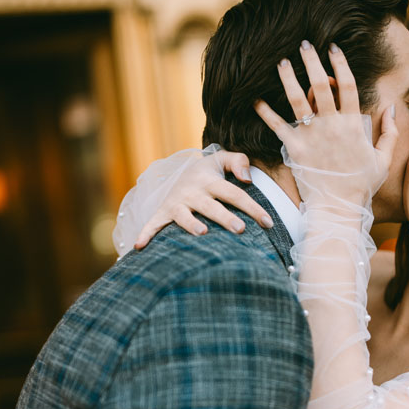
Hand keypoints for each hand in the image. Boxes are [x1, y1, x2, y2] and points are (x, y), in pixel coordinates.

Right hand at [134, 149, 272, 248]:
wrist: (182, 175)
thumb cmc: (211, 174)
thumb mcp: (223, 161)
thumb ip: (239, 162)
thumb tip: (247, 179)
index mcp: (210, 180)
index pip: (235, 194)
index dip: (253, 207)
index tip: (269, 223)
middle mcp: (193, 191)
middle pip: (211, 206)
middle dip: (224, 217)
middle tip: (240, 229)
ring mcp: (177, 203)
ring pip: (184, 216)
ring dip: (191, 225)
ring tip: (203, 233)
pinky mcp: (164, 213)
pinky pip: (153, 224)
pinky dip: (146, 234)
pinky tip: (139, 247)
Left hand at [254, 42, 397, 205]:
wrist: (338, 208)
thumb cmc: (361, 186)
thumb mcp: (383, 160)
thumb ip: (391, 133)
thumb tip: (392, 108)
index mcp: (353, 125)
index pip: (347, 85)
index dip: (340, 64)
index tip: (333, 48)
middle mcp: (331, 126)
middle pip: (321, 85)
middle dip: (312, 62)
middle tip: (304, 45)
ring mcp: (311, 136)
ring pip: (297, 99)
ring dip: (289, 78)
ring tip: (282, 62)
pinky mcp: (295, 148)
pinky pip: (277, 126)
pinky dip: (264, 111)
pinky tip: (255, 98)